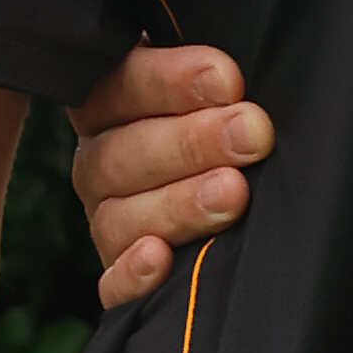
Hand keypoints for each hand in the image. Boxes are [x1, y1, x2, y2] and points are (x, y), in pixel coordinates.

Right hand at [69, 37, 270, 306]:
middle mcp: (100, 162)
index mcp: (111, 102)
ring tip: (234, 194)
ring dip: (180, 204)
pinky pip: (112, 283)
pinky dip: (133, 274)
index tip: (229, 80)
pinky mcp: (119, 278)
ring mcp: (107, 221)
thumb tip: (233, 68)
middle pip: (122, 153)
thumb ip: (217, 74)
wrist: (239, 174)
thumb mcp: (219, 85)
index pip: (121, 85)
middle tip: (252, 135)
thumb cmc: (231, 119)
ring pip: (120, 215)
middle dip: (193, 143)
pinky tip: (160, 258)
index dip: (170, 82)